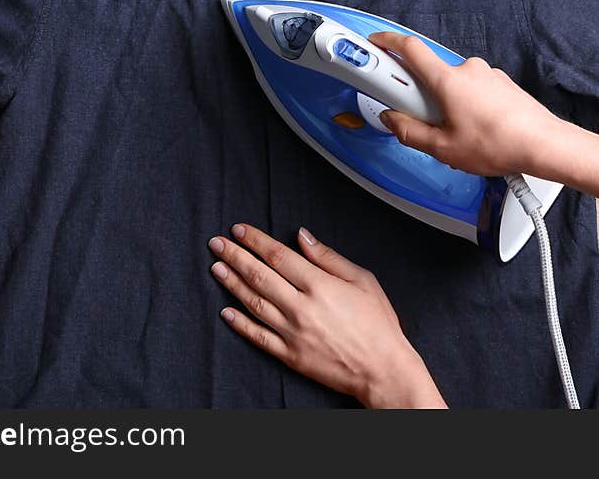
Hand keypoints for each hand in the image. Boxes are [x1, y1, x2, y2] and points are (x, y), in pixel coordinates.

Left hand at [208, 224, 446, 407]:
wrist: (383, 369)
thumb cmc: (378, 323)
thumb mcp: (362, 280)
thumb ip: (328, 257)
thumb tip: (302, 236)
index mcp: (319, 285)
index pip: (278, 256)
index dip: (255, 240)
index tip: (239, 230)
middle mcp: (301, 307)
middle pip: (259, 275)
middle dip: (235, 256)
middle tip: (216, 243)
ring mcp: (292, 333)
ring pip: (253, 303)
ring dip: (231, 283)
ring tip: (216, 268)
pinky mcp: (289, 355)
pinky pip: (258, 336)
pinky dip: (239, 323)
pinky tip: (225, 311)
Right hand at [369, 31, 561, 175]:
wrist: (544, 145)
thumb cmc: (500, 144)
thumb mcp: (443, 148)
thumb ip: (409, 132)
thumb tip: (393, 120)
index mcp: (448, 80)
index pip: (410, 49)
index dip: (388, 42)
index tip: (376, 43)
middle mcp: (467, 69)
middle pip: (429, 74)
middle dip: (420, 96)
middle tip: (424, 121)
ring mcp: (486, 75)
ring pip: (452, 85)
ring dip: (445, 104)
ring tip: (456, 133)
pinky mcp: (500, 84)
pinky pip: (471, 90)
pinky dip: (465, 105)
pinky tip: (474, 129)